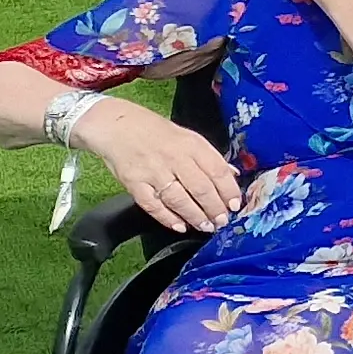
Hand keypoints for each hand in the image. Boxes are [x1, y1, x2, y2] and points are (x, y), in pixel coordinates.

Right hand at [77, 98, 244, 233]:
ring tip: (206, 226)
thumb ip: (209, 158)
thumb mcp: (188, 138)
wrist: (117, 126)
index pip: (217, 170)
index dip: (229, 190)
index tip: (236, 205)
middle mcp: (175, 158)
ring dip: (195, 216)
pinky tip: (180, 226)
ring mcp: (153, 172)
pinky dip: (168, 218)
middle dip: (214, 208)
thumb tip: (233, 176)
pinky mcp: (134, 184)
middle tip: (222, 221)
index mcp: (192, 145)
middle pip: (200, 188)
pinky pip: (153, 205)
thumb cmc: (157, 133)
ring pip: (179, 200)